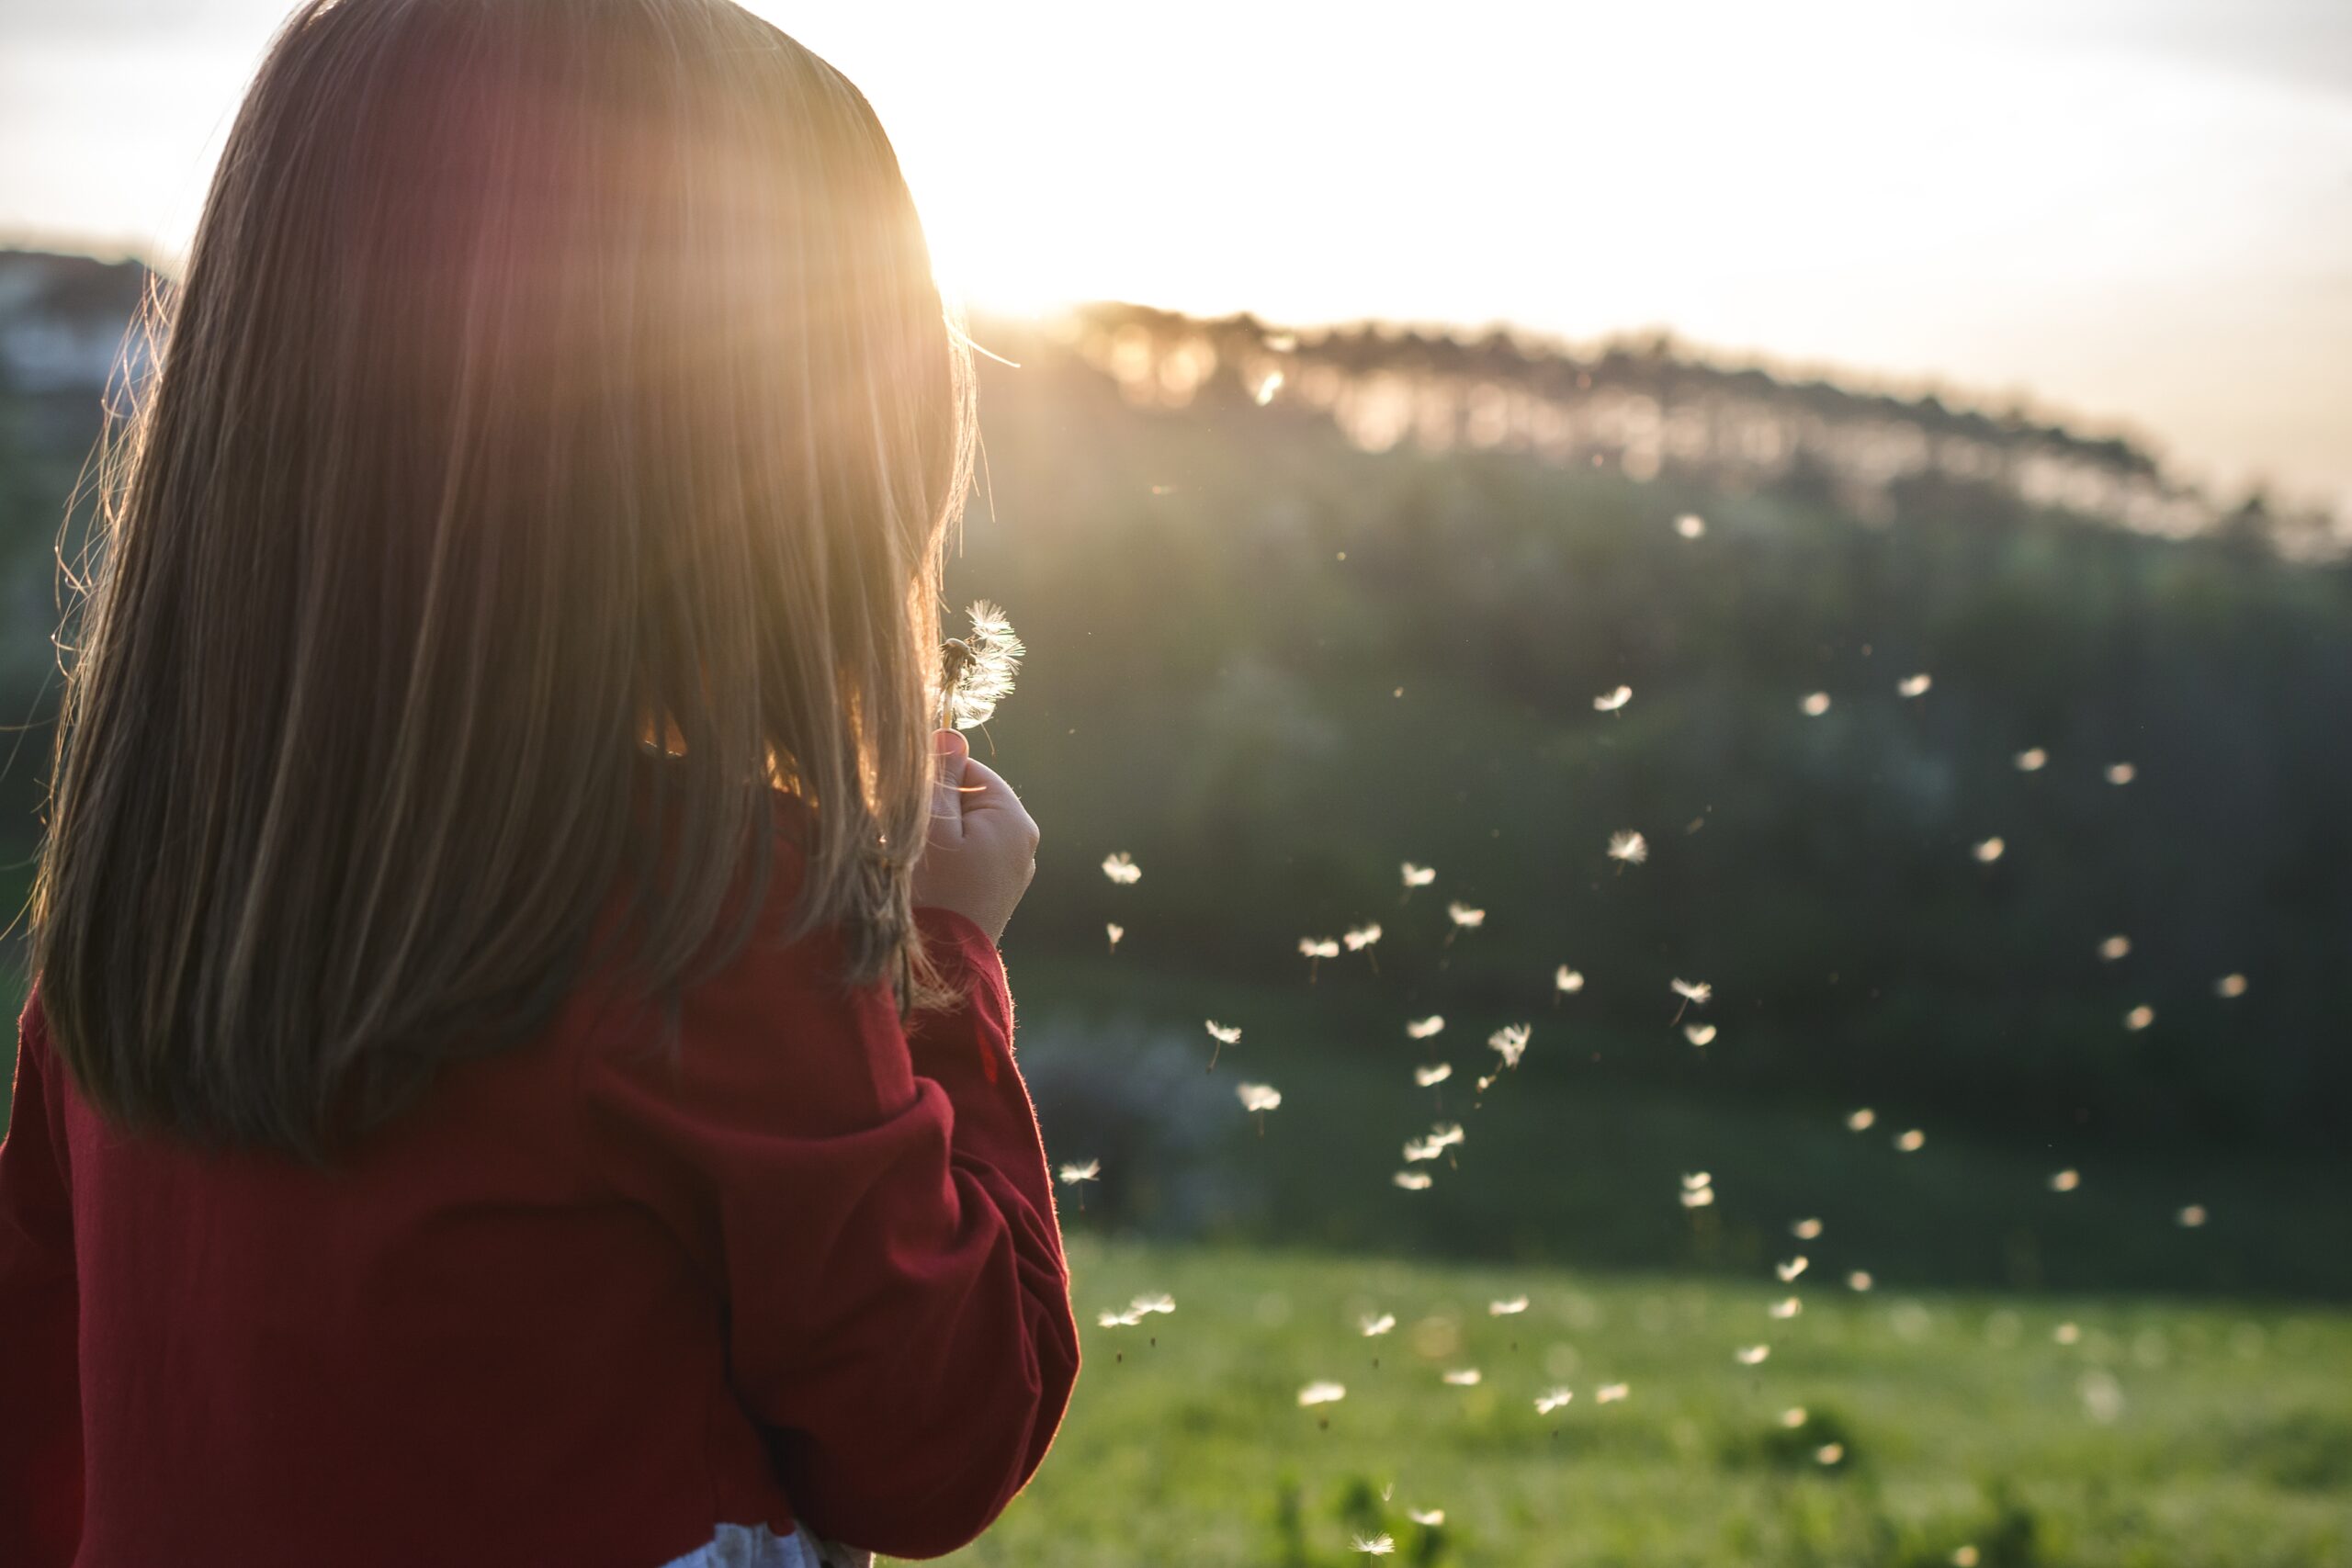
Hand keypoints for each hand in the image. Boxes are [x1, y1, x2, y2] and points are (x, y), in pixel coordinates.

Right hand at [910, 729, 1037, 944]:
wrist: (943, 968)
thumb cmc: (932, 894)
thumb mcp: (931, 829)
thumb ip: (942, 781)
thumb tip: (951, 734)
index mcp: (1014, 820)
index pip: (972, 770)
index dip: (934, 779)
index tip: (907, 802)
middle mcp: (1024, 843)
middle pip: (970, 800)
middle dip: (935, 810)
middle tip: (907, 835)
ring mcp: (1014, 871)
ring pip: (967, 831)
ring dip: (936, 837)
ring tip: (916, 862)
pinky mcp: (998, 893)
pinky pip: (970, 858)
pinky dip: (946, 861)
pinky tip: (927, 881)